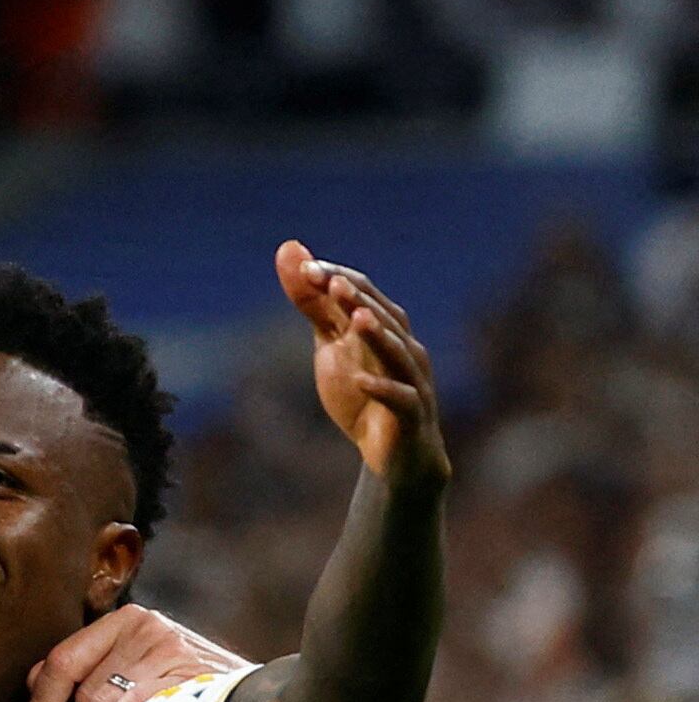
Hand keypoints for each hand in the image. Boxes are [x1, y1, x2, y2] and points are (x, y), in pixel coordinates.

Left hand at [23, 604, 239, 701]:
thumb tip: (36, 682)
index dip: (42, 699)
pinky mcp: (181, 680)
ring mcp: (166, 653)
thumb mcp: (145, 664)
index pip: (65, 658)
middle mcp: (145, 628)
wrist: (257, 700)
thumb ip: (97, 668)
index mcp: (130, 620)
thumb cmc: (195, 686)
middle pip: (85, 689)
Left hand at [276, 240, 448, 490]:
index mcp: (384, 327)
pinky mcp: (412, 416)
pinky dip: (382, 388)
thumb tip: (289, 249)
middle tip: (332, 283)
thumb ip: (313, 303)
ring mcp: (412, 381)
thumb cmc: (362, 392)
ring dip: (378, 336)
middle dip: (357, 300)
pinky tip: (361, 381)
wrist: (390, 453)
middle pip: (383, 317)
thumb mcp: (331, 345)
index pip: (362, 294)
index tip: (305, 268)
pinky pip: (401, 399)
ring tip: (357, 320)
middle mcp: (403, 347)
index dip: (336, 280)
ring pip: (398, 354)